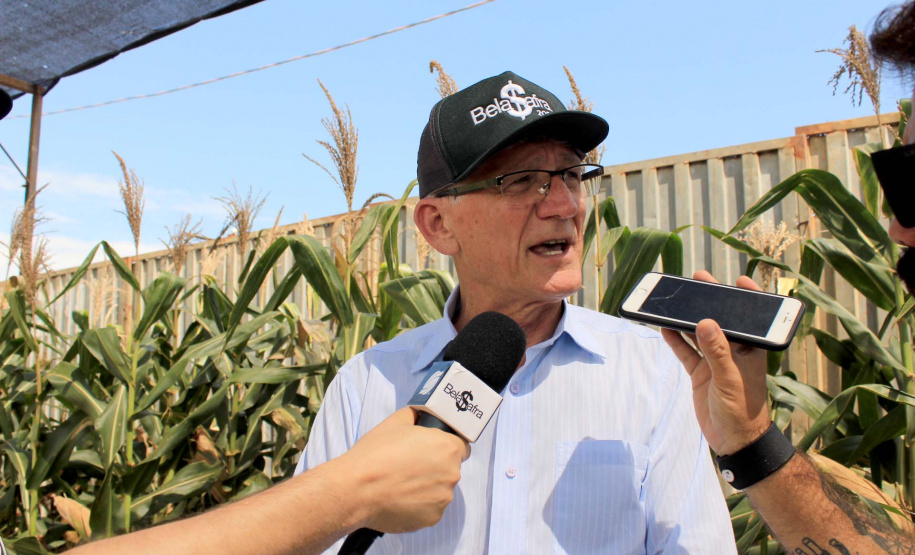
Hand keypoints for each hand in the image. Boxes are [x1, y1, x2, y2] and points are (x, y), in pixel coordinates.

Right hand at [337, 407, 469, 533]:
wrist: (356, 490)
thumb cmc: (375, 454)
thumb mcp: (396, 422)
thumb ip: (415, 416)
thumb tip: (419, 417)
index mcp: (447, 448)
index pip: (460, 446)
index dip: (445, 446)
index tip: (431, 449)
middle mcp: (452, 474)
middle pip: (450, 468)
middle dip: (435, 467)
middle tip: (410, 465)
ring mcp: (443, 499)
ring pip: (440, 490)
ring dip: (427, 487)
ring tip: (401, 484)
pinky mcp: (432, 519)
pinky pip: (430, 508)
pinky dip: (419, 505)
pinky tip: (399, 498)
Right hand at [660, 271, 770, 455]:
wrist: (734, 440)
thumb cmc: (743, 411)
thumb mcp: (731, 379)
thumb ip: (717, 351)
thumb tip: (705, 322)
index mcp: (750, 350)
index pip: (750, 319)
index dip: (747, 298)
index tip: (739, 280)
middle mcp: (733, 352)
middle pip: (720, 320)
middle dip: (710, 301)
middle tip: (698, 279)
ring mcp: (715, 362)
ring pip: (699, 334)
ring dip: (689, 318)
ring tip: (676, 299)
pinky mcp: (701, 373)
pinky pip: (686, 351)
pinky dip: (675, 339)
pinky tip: (664, 326)